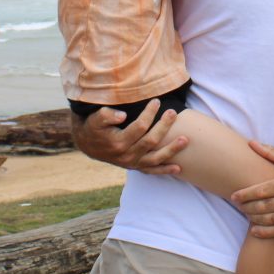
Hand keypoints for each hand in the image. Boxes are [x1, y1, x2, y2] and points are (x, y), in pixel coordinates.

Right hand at [69, 100, 187, 174]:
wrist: (88, 143)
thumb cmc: (94, 127)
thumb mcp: (95, 118)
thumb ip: (107, 115)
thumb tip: (122, 115)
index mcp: (118, 142)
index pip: (140, 127)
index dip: (149, 113)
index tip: (157, 102)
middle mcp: (126, 155)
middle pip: (151, 141)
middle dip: (164, 126)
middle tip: (173, 113)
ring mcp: (132, 162)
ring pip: (155, 158)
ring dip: (171, 150)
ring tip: (185, 139)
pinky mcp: (135, 166)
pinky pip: (152, 171)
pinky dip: (165, 170)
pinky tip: (178, 167)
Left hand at [230, 141, 273, 237]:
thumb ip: (269, 152)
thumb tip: (250, 143)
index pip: (262, 191)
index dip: (245, 195)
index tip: (233, 196)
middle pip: (264, 207)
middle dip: (247, 207)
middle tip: (236, 205)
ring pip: (271, 220)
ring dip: (254, 219)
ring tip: (244, 214)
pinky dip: (266, 232)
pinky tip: (254, 231)